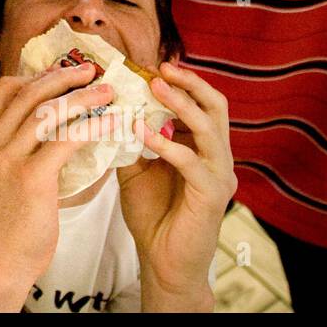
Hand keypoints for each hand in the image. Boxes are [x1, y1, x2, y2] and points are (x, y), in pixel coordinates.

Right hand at [0, 63, 119, 288]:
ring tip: (109, 92)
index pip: (9, 88)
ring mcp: (9, 158)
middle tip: (93, 71)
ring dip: (83, 97)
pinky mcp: (31, 177)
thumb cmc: (14, 213)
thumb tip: (61, 114)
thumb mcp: (7, 168)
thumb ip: (24, 140)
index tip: (67, 70)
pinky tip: (112, 124)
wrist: (4, 256)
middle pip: (30, 92)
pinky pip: (66, 140)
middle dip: (65, 76)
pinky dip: (93, 126)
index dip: (40, 74)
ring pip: (49, 112)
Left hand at [115, 62, 236, 301]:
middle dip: (190, 83)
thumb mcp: (135, 169)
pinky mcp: (212, 195)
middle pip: (216, 107)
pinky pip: (192, 162)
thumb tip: (107, 107)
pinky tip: (141, 132)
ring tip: (155, 88)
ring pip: (210, 129)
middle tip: (160, 68)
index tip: (152, 65)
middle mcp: (217, 157)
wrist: (163, 261)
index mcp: (202, 148)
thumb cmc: (152, 215)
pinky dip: (167, 143)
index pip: (201, 103)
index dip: (181, 82)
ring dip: (181, 105)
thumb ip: (129, 139)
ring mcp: (219, 175)